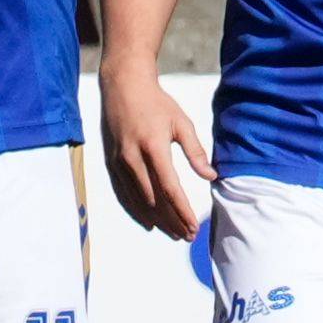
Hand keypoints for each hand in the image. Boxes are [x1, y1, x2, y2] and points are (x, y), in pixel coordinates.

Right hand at [100, 64, 215, 239]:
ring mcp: (119, 162)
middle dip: (172, 221)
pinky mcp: (111, 163)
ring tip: (172, 233)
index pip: (170, 188)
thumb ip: (195, 151)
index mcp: (153, 147)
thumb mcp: (181, 123)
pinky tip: (148, 221)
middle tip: (187, 235)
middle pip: (153, 200)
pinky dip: (136, 210)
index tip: (194, 225)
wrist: (122, 87)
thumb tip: (211, 176)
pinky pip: (123, 193)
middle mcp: (133, 158)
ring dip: (156, 220)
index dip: (183, 211)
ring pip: (137, 200)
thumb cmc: (156, 103)